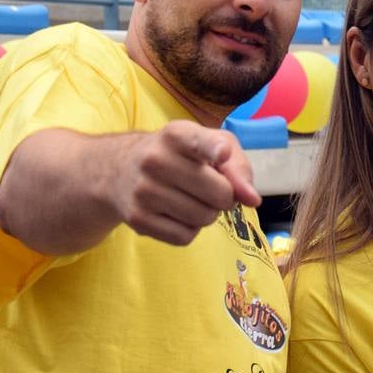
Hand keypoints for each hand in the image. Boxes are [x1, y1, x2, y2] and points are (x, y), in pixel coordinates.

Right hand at [110, 120, 260, 245]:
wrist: (121, 170)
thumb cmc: (179, 156)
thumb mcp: (210, 144)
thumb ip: (238, 166)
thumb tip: (252, 199)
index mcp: (176, 135)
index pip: (197, 141)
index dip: (213, 149)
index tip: (221, 153)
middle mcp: (155, 160)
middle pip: (219, 194)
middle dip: (225, 196)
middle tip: (212, 189)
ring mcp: (144, 191)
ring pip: (205, 218)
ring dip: (209, 214)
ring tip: (193, 199)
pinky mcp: (138, 219)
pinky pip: (186, 237)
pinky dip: (191, 230)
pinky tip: (179, 214)